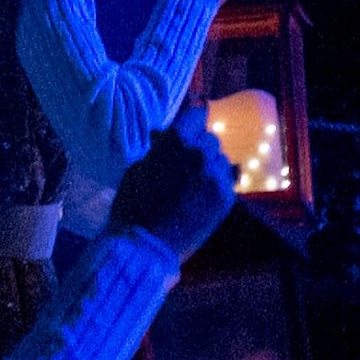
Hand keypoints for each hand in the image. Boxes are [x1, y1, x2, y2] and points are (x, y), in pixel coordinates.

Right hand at [104, 125, 237, 254]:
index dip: (193, 117)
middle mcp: (202, 153)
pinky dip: (215, 183)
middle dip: (198, 145)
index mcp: (178, 141)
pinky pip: (226, 181)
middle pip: (210, 138)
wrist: (146, 246)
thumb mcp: (137, 169)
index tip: (190, 122)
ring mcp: (218, 177)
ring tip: (194, 181)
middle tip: (185, 160)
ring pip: (220, 159)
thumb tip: (165, 137)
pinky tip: (201, 195)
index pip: (197, 113)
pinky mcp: (226, 198)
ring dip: (209, 165)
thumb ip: (159, 149)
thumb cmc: (133, 206)